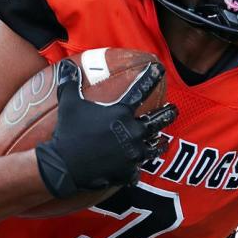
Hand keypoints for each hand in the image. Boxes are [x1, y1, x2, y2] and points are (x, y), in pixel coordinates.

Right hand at [34, 59, 175, 198]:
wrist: (64, 167)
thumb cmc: (68, 132)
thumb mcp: (68, 104)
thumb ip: (70, 83)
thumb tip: (66, 64)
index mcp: (122, 114)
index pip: (141, 90)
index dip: (151, 77)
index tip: (159, 69)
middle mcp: (133, 133)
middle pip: (158, 122)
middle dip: (168, 114)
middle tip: (173, 110)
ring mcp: (133, 154)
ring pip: (153, 148)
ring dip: (158, 144)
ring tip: (163, 142)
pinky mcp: (128, 173)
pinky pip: (135, 171)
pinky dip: (134, 169)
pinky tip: (135, 169)